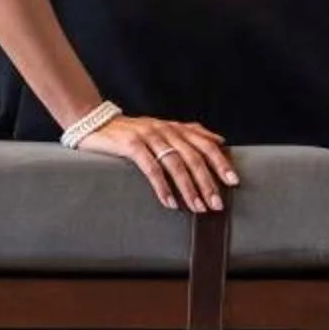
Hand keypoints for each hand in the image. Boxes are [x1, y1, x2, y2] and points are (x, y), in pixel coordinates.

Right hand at [79, 112, 237, 211]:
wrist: (94, 122)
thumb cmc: (132, 131)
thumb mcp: (163, 129)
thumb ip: (190, 133)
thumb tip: (220, 140)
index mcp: (176, 127)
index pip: (206, 144)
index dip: (221, 162)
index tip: (234, 182)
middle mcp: (166, 130)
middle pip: (194, 157)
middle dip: (208, 182)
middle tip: (216, 204)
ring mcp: (148, 136)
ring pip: (175, 164)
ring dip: (189, 188)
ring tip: (197, 208)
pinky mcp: (131, 145)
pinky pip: (151, 168)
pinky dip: (162, 187)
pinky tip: (170, 202)